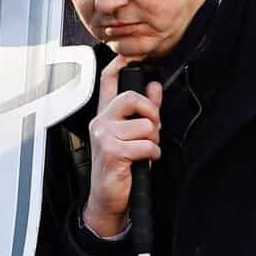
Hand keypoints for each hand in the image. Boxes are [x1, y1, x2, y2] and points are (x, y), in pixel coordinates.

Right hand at [83, 56, 162, 237]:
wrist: (108, 200)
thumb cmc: (120, 167)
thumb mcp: (132, 136)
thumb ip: (144, 111)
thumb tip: (155, 87)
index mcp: (105, 115)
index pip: (107, 81)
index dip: (119, 64)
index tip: (129, 56)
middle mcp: (100, 122)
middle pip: (131, 97)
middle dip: (151, 113)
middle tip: (152, 128)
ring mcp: (104, 136)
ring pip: (144, 125)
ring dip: (153, 140)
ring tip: (145, 151)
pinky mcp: (111, 151)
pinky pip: (146, 144)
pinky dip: (152, 154)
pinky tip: (144, 161)